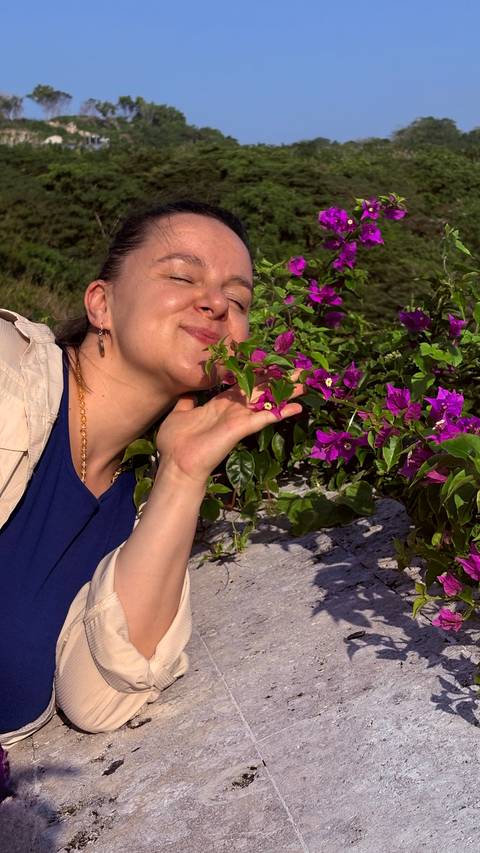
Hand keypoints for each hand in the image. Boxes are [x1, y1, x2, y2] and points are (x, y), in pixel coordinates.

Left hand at [155, 373, 304, 485]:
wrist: (176, 464)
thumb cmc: (175, 442)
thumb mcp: (179, 414)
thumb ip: (187, 402)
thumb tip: (188, 392)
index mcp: (220, 405)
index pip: (243, 386)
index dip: (258, 375)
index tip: (272, 365)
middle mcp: (233, 411)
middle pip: (260, 391)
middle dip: (278, 380)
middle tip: (299, 371)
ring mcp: (238, 420)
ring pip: (266, 402)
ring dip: (286, 393)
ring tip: (305, 384)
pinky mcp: (240, 429)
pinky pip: (263, 418)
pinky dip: (279, 412)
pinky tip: (296, 407)